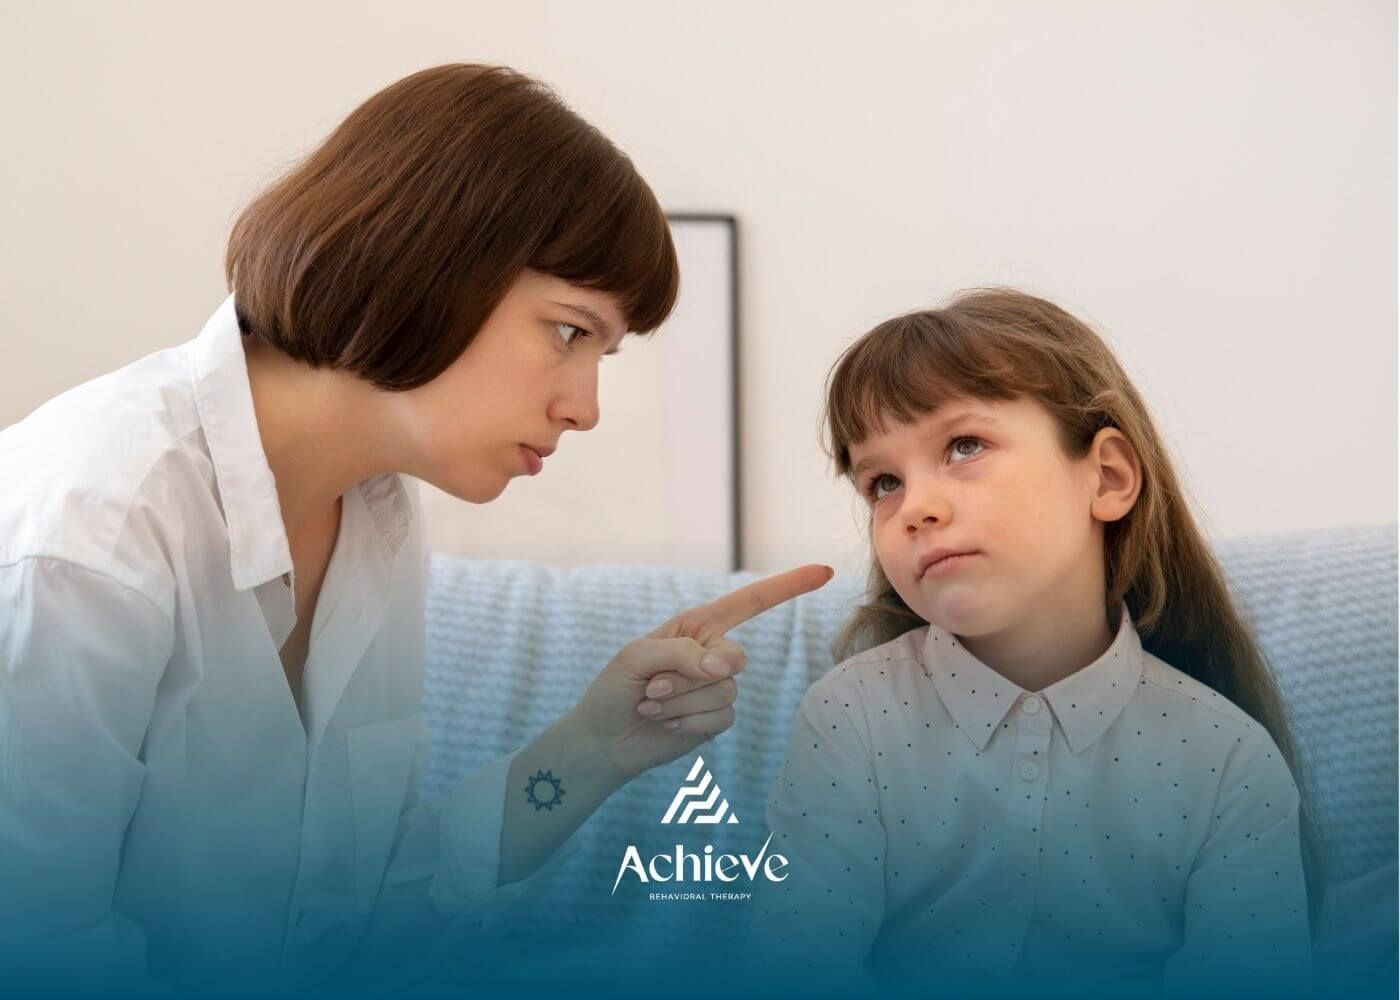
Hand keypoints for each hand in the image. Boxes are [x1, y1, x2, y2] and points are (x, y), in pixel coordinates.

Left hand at [569, 564, 833, 782]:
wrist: (604, 738)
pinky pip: (721, 719)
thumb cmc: (614, 688)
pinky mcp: (715, 719)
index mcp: (697, 625)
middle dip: (692, 676)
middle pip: (736, 658)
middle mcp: (712, 652)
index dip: (789, 585)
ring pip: (725, 692)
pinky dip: (688, 722)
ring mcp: (717, 687)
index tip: (825, 571)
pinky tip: (664, 722)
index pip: (751, 601)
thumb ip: (683, 653)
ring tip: (650, 704)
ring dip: (680, 702)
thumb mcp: (637, 657)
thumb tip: (725, 668)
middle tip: (652, 686)